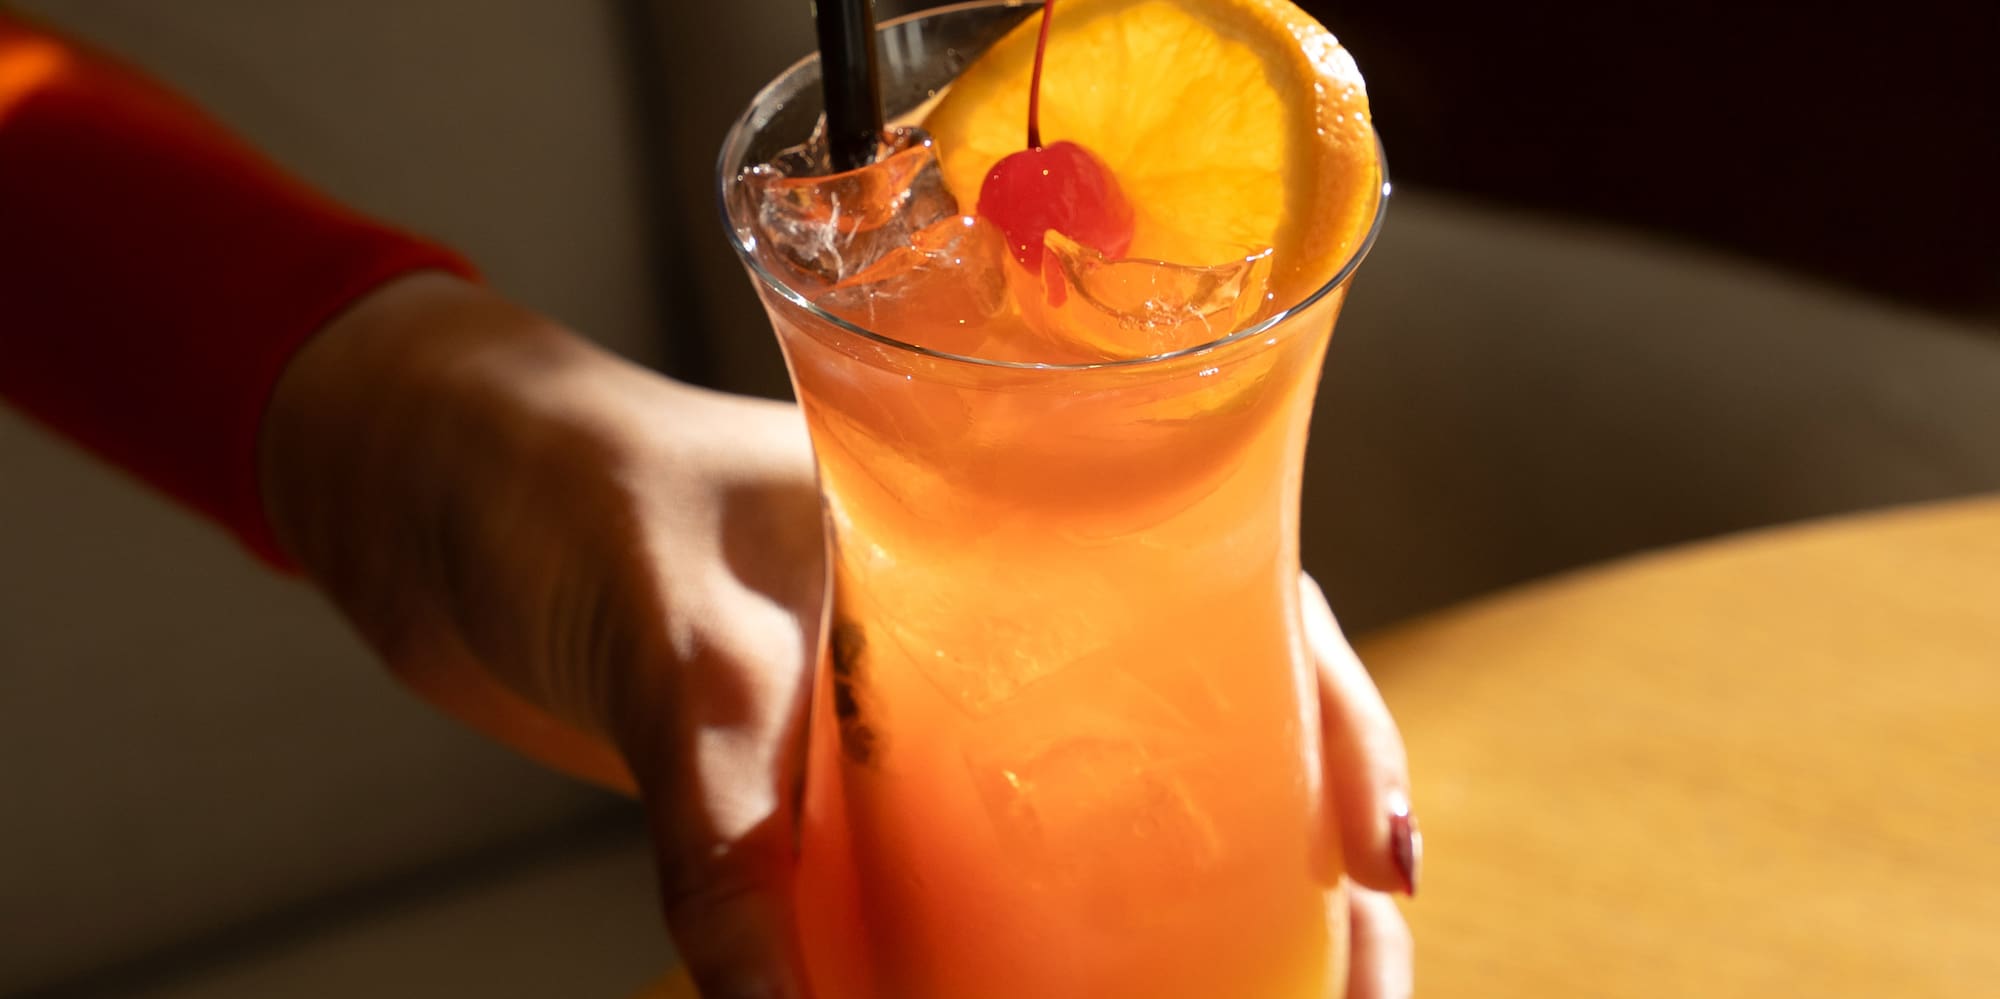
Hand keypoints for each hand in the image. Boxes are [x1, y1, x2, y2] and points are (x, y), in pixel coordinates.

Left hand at [263, 273, 1415, 997]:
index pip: (1234, 603)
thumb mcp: (665, 622)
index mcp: (1008, 520)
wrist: (442, 506)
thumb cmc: (562, 493)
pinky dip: (1006, 965)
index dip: (1334, 730)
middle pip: (1203, 745)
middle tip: (1360, 987)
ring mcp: (928, 719)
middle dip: (1292, 877)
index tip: (1384, 861)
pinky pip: (963, 892)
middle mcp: (997, 626)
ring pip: (1099, 829)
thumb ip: (722, 799)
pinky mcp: (843, 798)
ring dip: (1171, 936)